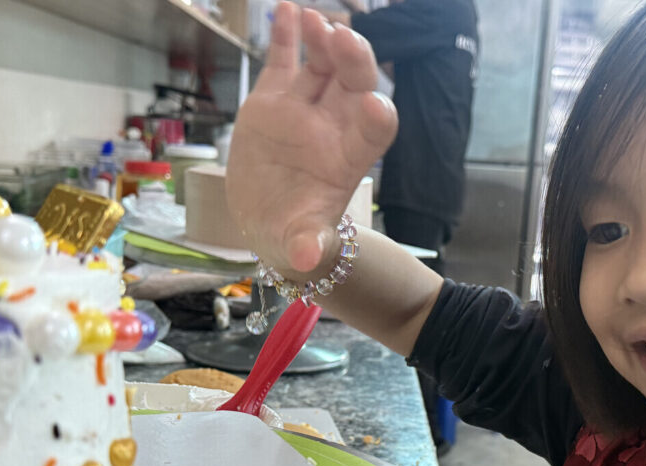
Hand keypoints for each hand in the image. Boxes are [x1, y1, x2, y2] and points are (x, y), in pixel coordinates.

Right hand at [225, 1, 396, 273]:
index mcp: (349, 157)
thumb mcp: (301, 244)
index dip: (376, 115)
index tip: (371, 104)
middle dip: (354, 60)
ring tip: (315, 21)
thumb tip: (306, 260)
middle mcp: (332, 126)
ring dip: (322, 40)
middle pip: (353, 84)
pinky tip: (287, 8)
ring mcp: (303, 110)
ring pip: (321, 65)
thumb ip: (307, 245)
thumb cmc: (297, 236)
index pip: (375, 130)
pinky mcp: (273, 101)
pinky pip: (282, 61)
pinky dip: (285, 35)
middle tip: (344, 39)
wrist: (269, 223)